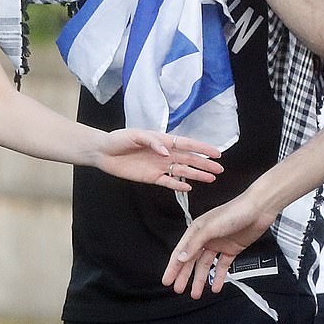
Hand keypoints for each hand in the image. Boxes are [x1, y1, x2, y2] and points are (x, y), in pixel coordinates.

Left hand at [97, 129, 222, 191]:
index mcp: (163, 141)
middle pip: (189, 159)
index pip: (187, 145)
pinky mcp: (151, 177)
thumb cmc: (118, 139)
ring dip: (197, 175)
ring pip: (183, 171)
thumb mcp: (135, 135)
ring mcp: (159, 166)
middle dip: (205, 164)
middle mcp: (165, 154)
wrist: (104, 152)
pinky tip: (189, 188)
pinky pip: (168, 182)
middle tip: (220, 169)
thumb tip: (167, 152)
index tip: (217, 153)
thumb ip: (153, 142)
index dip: (203, 149)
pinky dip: (178, 186)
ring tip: (211, 179)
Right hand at [161, 190, 277, 298]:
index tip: (167, 280)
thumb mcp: (210, 227)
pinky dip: (218, 277)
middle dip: (184, 275)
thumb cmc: (235, 211)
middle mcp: (206, 237)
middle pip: (191, 260)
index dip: (173, 267)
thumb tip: (180, 257)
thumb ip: (195, 243)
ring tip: (196, 293)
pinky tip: (216, 286)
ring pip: (205, 265)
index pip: (181, 251)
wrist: (259, 210)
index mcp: (197, 230)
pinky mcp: (232, 249)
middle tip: (178, 289)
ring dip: (200, 279)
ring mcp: (219, 244)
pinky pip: (222, 266)